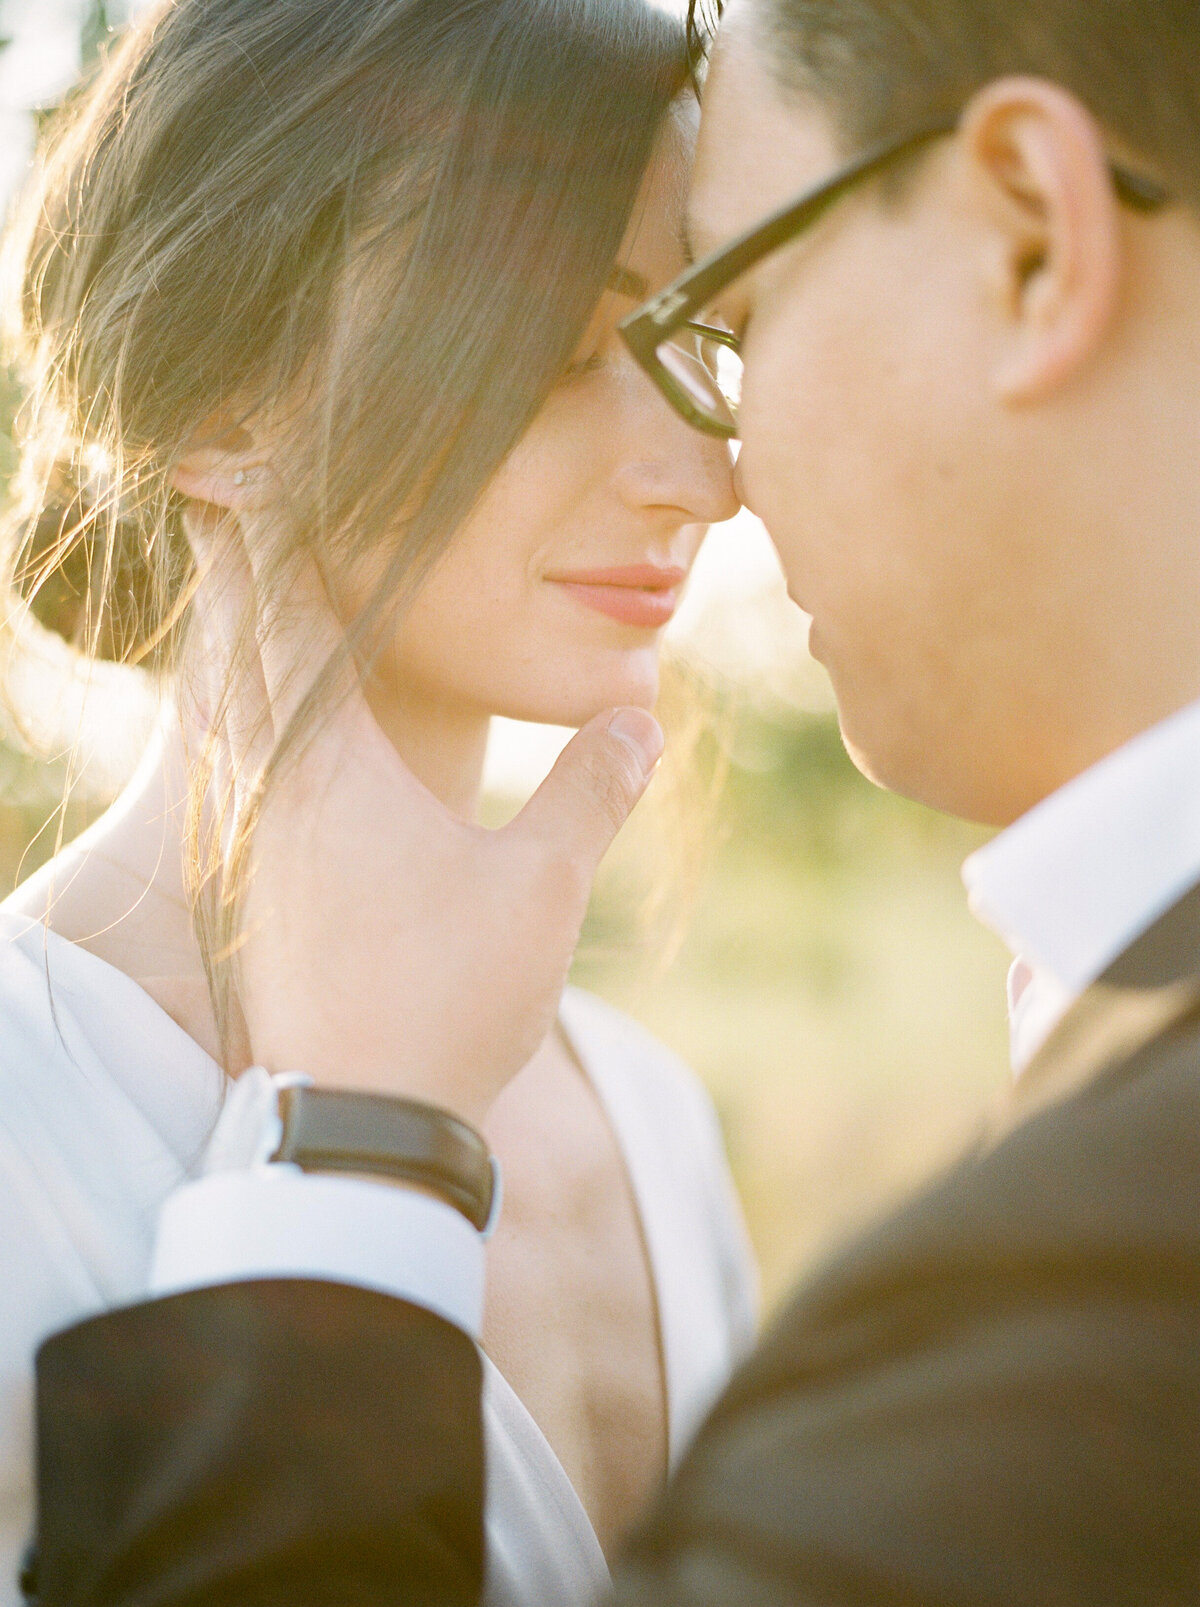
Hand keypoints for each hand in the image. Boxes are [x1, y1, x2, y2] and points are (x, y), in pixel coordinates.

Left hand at [181, 510, 662, 1129]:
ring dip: (226, 646)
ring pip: (216, 715)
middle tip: (226, 501)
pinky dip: (233, 724)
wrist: (363, 1121)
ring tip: (241, 601)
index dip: (267, 530)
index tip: (251, 468)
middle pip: (227, 647)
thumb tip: (639, 714)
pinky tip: (261, 740)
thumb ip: (590, 789)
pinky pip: (224, 774)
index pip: (283, 610)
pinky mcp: (242, 895)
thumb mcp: (542, 888)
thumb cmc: (449, 996)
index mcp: (326, 763)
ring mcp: (242, 847)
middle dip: (229, 569)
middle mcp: (264, 790)